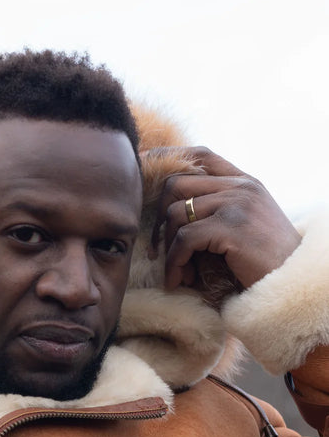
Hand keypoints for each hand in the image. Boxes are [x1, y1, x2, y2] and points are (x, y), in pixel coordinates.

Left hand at [150, 147, 301, 291]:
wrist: (292, 282)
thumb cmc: (265, 261)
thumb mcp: (244, 225)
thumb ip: (218, 210)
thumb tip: (171, 213)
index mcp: (244, 182)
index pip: (200, 155)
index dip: (167, 159)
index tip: (144, 174)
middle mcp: (240, 187)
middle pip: (176, 183)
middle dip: (158, 218)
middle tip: (158, 248)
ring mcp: (237, 203)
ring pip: (175, 213)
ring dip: (168, 248)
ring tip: (177, 271)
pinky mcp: (232, 227)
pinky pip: (184, 239)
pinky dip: (174, 262)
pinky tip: (179, 279)